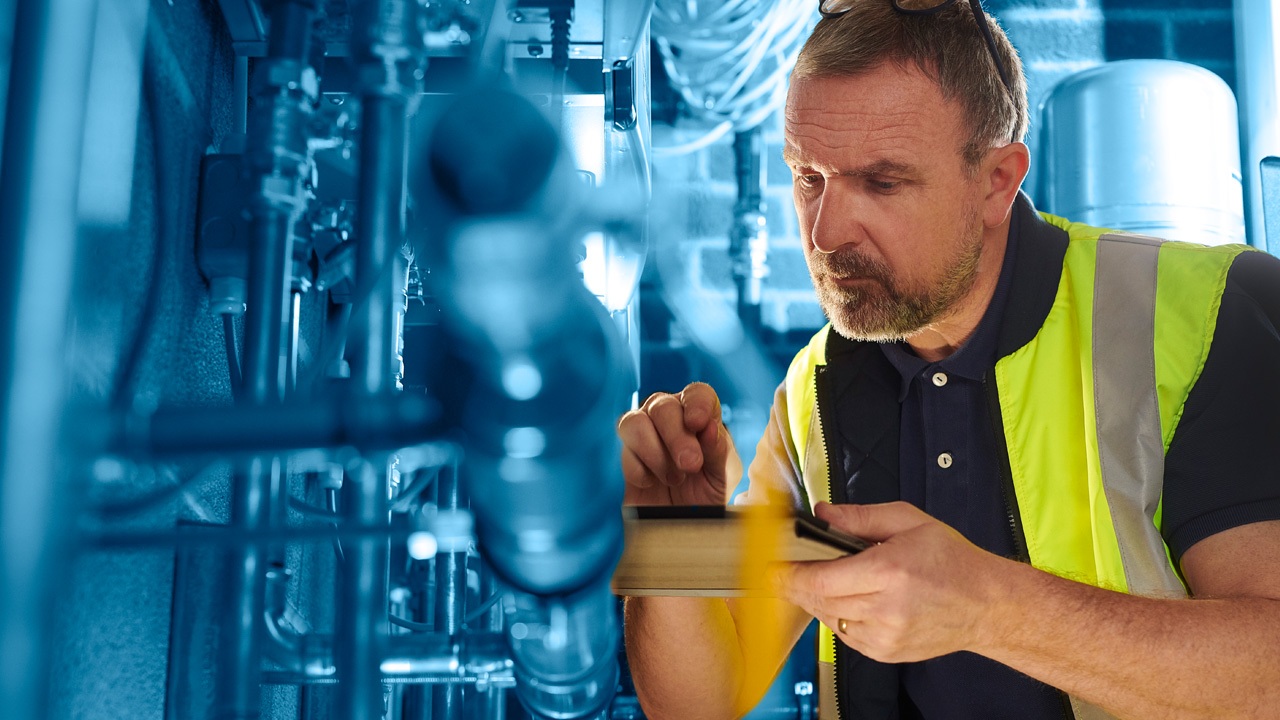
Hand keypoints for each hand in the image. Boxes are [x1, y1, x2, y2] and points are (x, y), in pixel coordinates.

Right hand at [615, 382, 742, 505]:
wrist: (682, 526)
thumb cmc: (706, 495)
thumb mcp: (722, 476)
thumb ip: (718, 451)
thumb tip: (710, 428)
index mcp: (700, 417)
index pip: (697, 393)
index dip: (697, 403)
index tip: (697, 423)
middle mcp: (670, 418)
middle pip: (663, 406)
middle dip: (676, 436)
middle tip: (690, 465)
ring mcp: (644, 434)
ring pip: (635, 421)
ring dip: (655, 452)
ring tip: (673, 478)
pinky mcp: (626, 456)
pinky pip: (624, 451)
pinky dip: (639, 469)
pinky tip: (651, 483)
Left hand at [773, 501, 1008, 662]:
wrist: (986, 605)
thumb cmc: (951, 561)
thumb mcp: (908, 521)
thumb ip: (859, 516)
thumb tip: (821, 512)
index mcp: (890, 571)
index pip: (821, 579)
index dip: (789, 573)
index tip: (771, 565)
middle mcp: (886, 608)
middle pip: (818, 600)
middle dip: (797, 583)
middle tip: (785, 568)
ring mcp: (885, 636)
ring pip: (828, 618)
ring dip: (817, 599)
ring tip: (825, 579)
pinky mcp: (885, 653)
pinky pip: (844, 635)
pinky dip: (837, 616)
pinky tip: (849, 599)